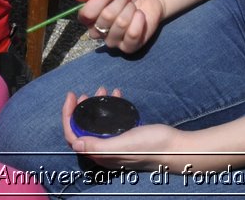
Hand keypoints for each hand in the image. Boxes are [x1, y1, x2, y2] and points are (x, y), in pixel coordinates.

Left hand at [61, 89, 194, 172]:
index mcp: (101, 155)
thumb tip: (75, 142)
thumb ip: (98, 145)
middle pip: (84, 129)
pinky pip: (112, 120)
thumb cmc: (150, 146)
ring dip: (96, 105)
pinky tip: (118, 93)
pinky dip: (111, 106)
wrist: (175, 147)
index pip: (74, 137)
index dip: (68, 116)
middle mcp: (106, 151)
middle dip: (81, 109)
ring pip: (98, 123)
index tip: (72, 96)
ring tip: (102, 89)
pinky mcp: (127, 136)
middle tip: (85, 93)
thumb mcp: (122, 145)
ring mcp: (116, 143)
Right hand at [76, 0, 162, 52]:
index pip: (86, 13)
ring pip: (120, 25)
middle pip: (105, 17)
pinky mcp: (128, 47)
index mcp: (89, 17)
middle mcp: (98, 32)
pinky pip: (132, 35)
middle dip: (120, 1)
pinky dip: (139, 21)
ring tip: (133, 6)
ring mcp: (113, 41)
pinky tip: (140, 15)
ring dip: (130, 9)